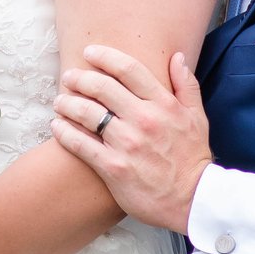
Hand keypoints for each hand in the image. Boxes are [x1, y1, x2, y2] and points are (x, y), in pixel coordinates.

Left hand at [50, 44, 211, 233]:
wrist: (193, 200)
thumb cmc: (193, 158)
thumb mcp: (198, 117)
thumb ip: (186, 85)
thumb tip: (176, 57)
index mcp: (164, 104)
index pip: (129, 69)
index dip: (105, 56)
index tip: (90, 52)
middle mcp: (144, 120)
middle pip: (102, 87)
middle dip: (80, 78)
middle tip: (68, 77)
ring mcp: (127, 144)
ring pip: (87, 113)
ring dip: (67, 103)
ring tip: (60, 101)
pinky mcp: (113, 167)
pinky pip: (81, 144)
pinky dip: (64, 132)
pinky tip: (56, 126)